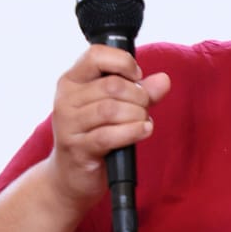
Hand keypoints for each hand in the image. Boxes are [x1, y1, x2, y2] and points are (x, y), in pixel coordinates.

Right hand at [46, 45, 171, 212]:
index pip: (95, 55)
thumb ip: (140, 92)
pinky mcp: (78, 149)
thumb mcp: (116, 109)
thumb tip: (164, 80)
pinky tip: (143, 130)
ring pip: (110, 110)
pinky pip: (108, 136)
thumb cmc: (94, 137)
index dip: (123, 62)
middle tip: (145, 107)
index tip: (137, 77)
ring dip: (136, 114)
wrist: (71, 176)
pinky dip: (132, 132)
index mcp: (71, 81)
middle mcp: (65, 99)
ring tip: (143, 121)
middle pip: (111, 85)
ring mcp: (68, 125)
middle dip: (138, 95)